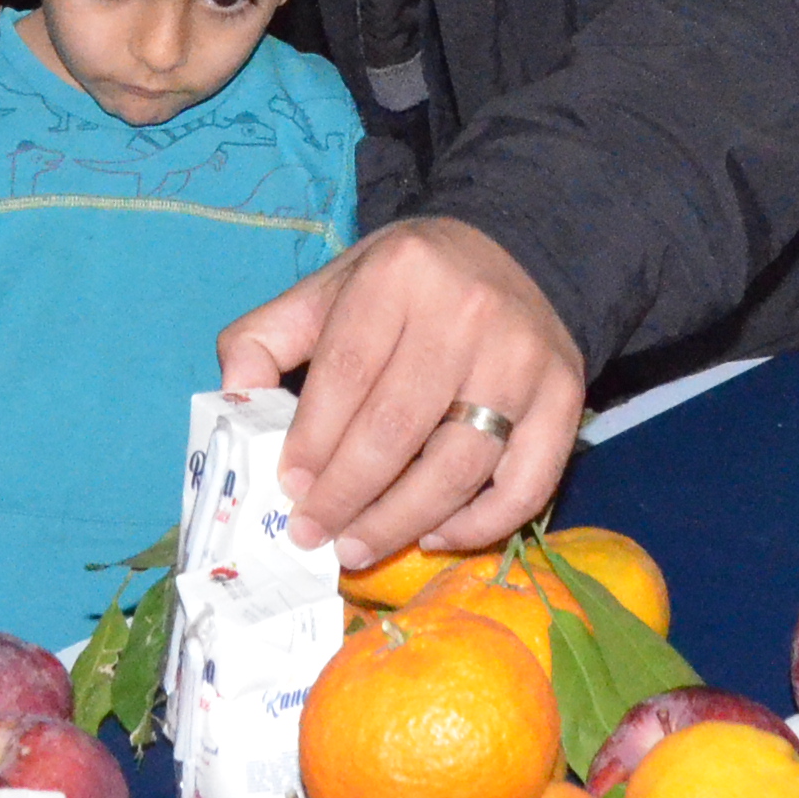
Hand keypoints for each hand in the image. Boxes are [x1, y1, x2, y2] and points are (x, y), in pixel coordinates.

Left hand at [218, 218, 583, 568]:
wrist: (516, 250)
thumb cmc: (406, 285)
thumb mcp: (330, 287)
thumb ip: (267, 337)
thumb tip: (232, 399)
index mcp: (400, 274)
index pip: (346, 373)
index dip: (313, 441)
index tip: (290, 489)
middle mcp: (468, 311)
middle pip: (397, 428)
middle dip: (347, 495)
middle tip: (314, 535)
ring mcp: (524, 357)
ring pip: (458, 465)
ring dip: (401, 522)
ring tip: (358, 547)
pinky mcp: (566, 396)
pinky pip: (526, 483)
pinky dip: (479, 524)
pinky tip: (434, 535)